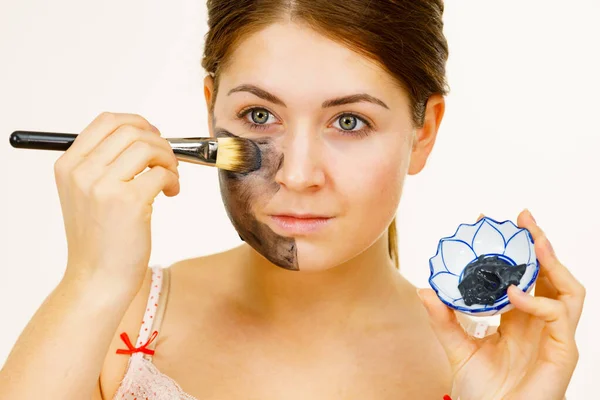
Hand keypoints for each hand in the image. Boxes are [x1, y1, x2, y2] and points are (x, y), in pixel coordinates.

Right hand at [54, 112, 179, 294]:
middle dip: (159, 142)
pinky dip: (174, 180)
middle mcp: (82, 172)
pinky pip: (162, 174)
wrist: (97, 278)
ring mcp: (103, 186)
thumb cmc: (99, 239)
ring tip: (171, 178)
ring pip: (148, 147)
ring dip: (169, 159)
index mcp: (68, 165)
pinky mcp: (128, 202)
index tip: (153, 135)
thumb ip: (103, 164)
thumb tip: (143, 136)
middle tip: (168, 161)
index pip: (106, 121)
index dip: (137, 122)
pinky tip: (171, 193)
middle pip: (131, 130)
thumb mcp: (85, 194)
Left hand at [418, 209, 584, 399]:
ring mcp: (555, 335)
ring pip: (567, 288)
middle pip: (549, 274)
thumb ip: (443, 319)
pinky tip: (513, 293)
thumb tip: (424, 289)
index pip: (521, 274)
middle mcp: (540, 321)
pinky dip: (538, 301)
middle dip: (539, 242)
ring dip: (552, 261)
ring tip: (533, 240)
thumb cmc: (482, 391)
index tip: (488, 221)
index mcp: (518, 317)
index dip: (510, 248)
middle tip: (521, 217)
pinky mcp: (564, 351)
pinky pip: (559, 317)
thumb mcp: (457, 348)